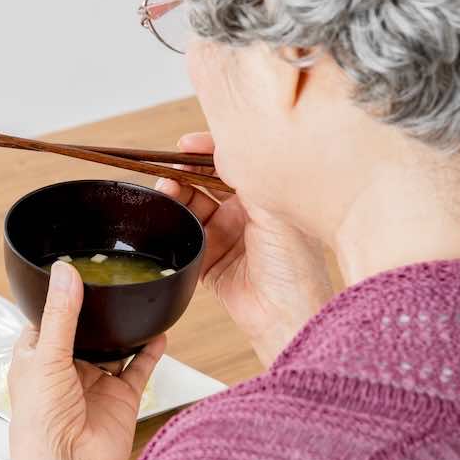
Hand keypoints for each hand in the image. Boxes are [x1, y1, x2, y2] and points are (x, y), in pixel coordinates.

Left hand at [6, 261, 166, 459]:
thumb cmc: (40, 424)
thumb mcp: (47, 357)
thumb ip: (61, 314)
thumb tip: (64, 272)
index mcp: (36, 357)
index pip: (46, 318)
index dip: (57, 297)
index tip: (73, 269)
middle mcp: (65, 368)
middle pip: (83, 330)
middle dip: (96, 311)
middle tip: (112, 278)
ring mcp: (95, 382)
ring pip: (114, 347)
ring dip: (125, 329)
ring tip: (137, 299)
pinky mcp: (121, 398)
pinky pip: (139, 368)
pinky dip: (150, 351)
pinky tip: (159, 333)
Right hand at [155, 131, 332, 364]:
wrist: (283, 314)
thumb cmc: (294, 264)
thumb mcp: (273, 209)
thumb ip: (247, 177)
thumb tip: (221, 148)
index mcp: (267, 196)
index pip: (233, 162)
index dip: (208, 150)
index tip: (185, 145)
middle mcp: (246, 213)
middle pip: (207, 181)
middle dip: (185, 172)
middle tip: (168, 169)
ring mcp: (226, 235)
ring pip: (192, 205)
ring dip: (176, 195)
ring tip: (165, 190)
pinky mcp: (208, 258)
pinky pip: (183, 234)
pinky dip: (171, 223)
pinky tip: (166, 214)